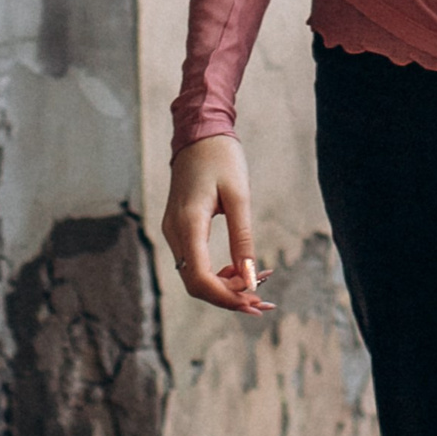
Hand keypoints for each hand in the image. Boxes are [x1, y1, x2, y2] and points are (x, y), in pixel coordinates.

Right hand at [162, 134, 274, 314]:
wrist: (199, 133)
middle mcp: (174, 233)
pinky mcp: (179, 228)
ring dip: (225, 285)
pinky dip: (217, 271)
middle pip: (196, 284)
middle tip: (263, 302)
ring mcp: (173, 231)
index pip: (199, 279)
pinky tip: (241, 269)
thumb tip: (250, 277)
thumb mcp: (238, 195)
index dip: (225, 297)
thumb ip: (242, 237)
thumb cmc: (222, 157)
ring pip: (195, 275)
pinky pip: (195, 261)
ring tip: (259, 285)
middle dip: (228, 297)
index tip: (253, 302)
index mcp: (188, 224)